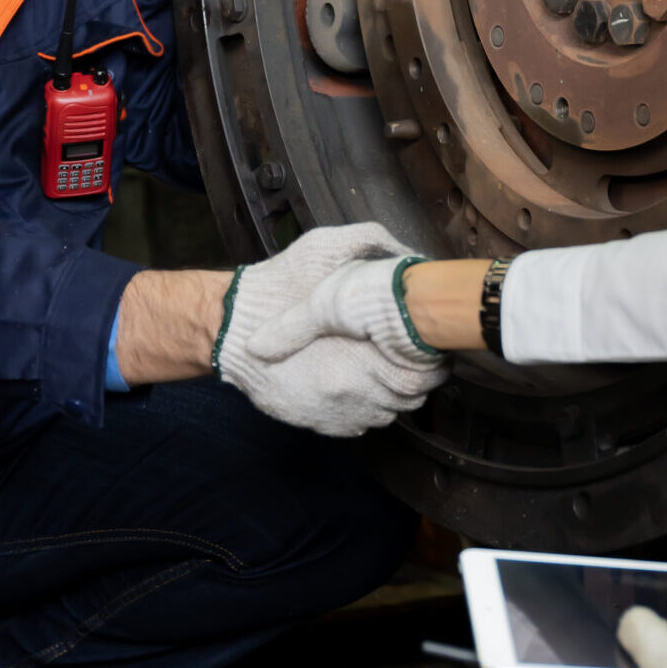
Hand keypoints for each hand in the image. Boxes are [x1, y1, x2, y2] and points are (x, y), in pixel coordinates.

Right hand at [218, 223, 446, 435]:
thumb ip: (374, 242)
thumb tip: (414, 256)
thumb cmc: (283, 286)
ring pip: (390, 413)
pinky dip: (368, 408)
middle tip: (409, 353)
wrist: (233, 327)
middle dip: (417, 375)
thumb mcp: (327, 246)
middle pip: (412, 395)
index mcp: (364, 350)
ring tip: (383, 368)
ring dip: (393, 394)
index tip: (429, 341)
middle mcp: (357, 390)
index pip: (425, 371)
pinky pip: (362, 425)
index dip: (433, 357)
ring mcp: (341, 412)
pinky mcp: (325, 424)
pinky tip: (360, 386)